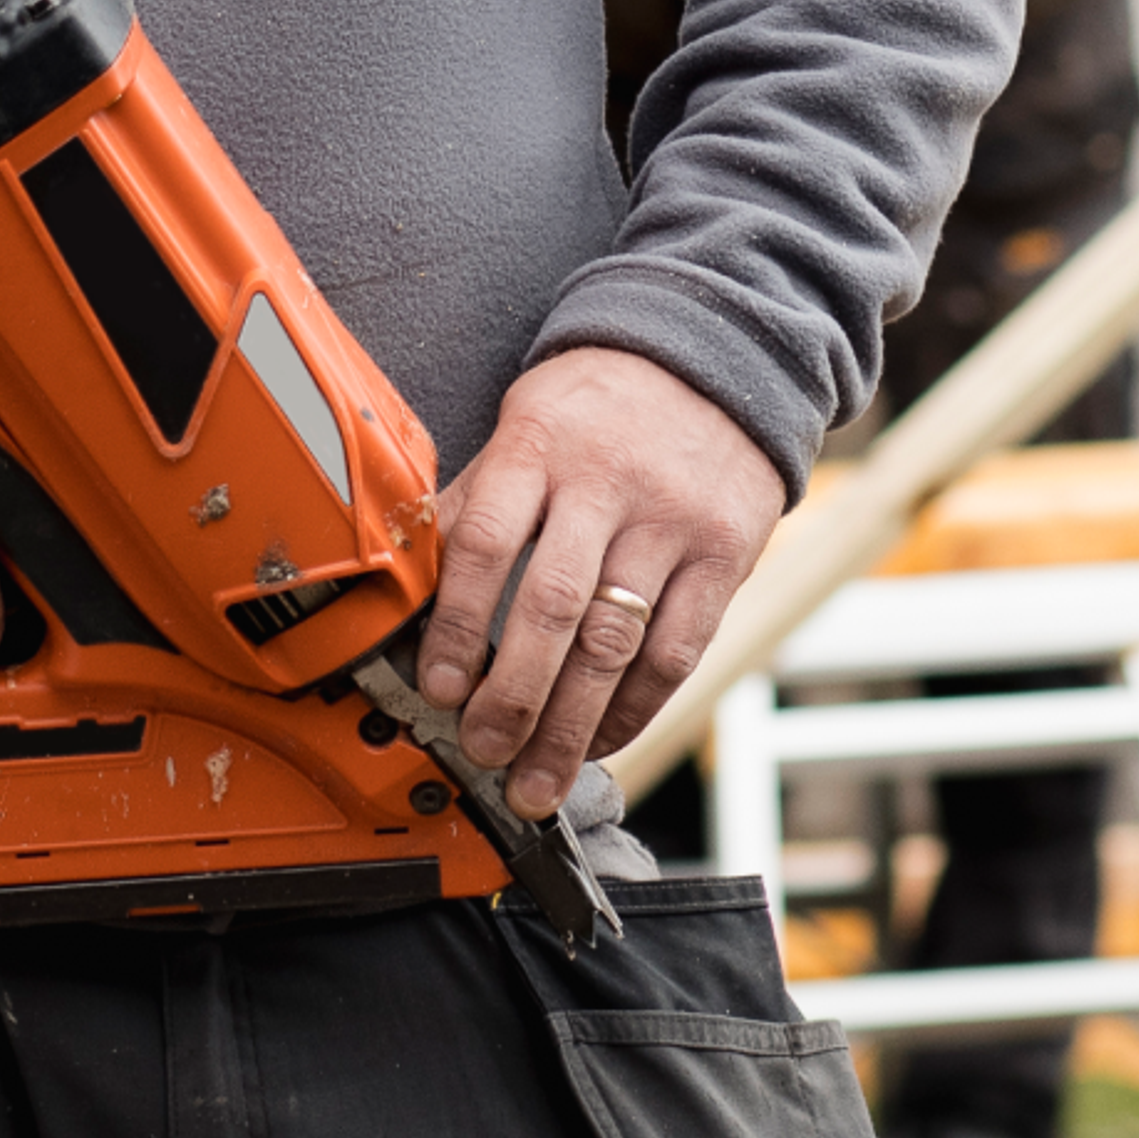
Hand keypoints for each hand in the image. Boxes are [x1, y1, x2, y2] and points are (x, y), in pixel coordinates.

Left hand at [417, 347, 782, 821]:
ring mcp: (671, 520)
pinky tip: (601, 739)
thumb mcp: (527, 421)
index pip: (486, 542)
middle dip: (512, 696)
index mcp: (540, 442)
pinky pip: (677, 650)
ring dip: (570, 727)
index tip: (438, 686)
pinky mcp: (724, 553)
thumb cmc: (601, 404)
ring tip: (537, 777)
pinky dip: (635, 709)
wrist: (717, 360)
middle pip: (551, 605)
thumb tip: (414, 589)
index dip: (457, 625)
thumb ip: (478, 499)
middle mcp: (607, 481)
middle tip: (483, 750)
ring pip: (615, 642)